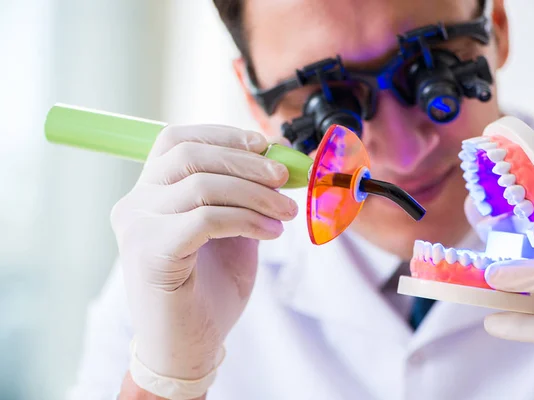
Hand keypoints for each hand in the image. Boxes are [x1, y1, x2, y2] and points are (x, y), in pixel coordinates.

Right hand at [110, 125, 297, 384]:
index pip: (177, 141)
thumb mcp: (231, 230)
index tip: (264, 144)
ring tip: (286, 213)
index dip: (223, 135)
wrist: (188, 345)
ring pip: (203, 185)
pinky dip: (247, 220)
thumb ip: (243, 196)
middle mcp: (136, 203)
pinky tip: (271, 233)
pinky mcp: (151, 251)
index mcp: (150, 192)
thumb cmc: (208, 288)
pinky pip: (206, 218)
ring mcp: (138, 226)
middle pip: (190, 156)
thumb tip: (276, 162)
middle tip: (284, 178)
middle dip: (246, 162)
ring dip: (255, 194)